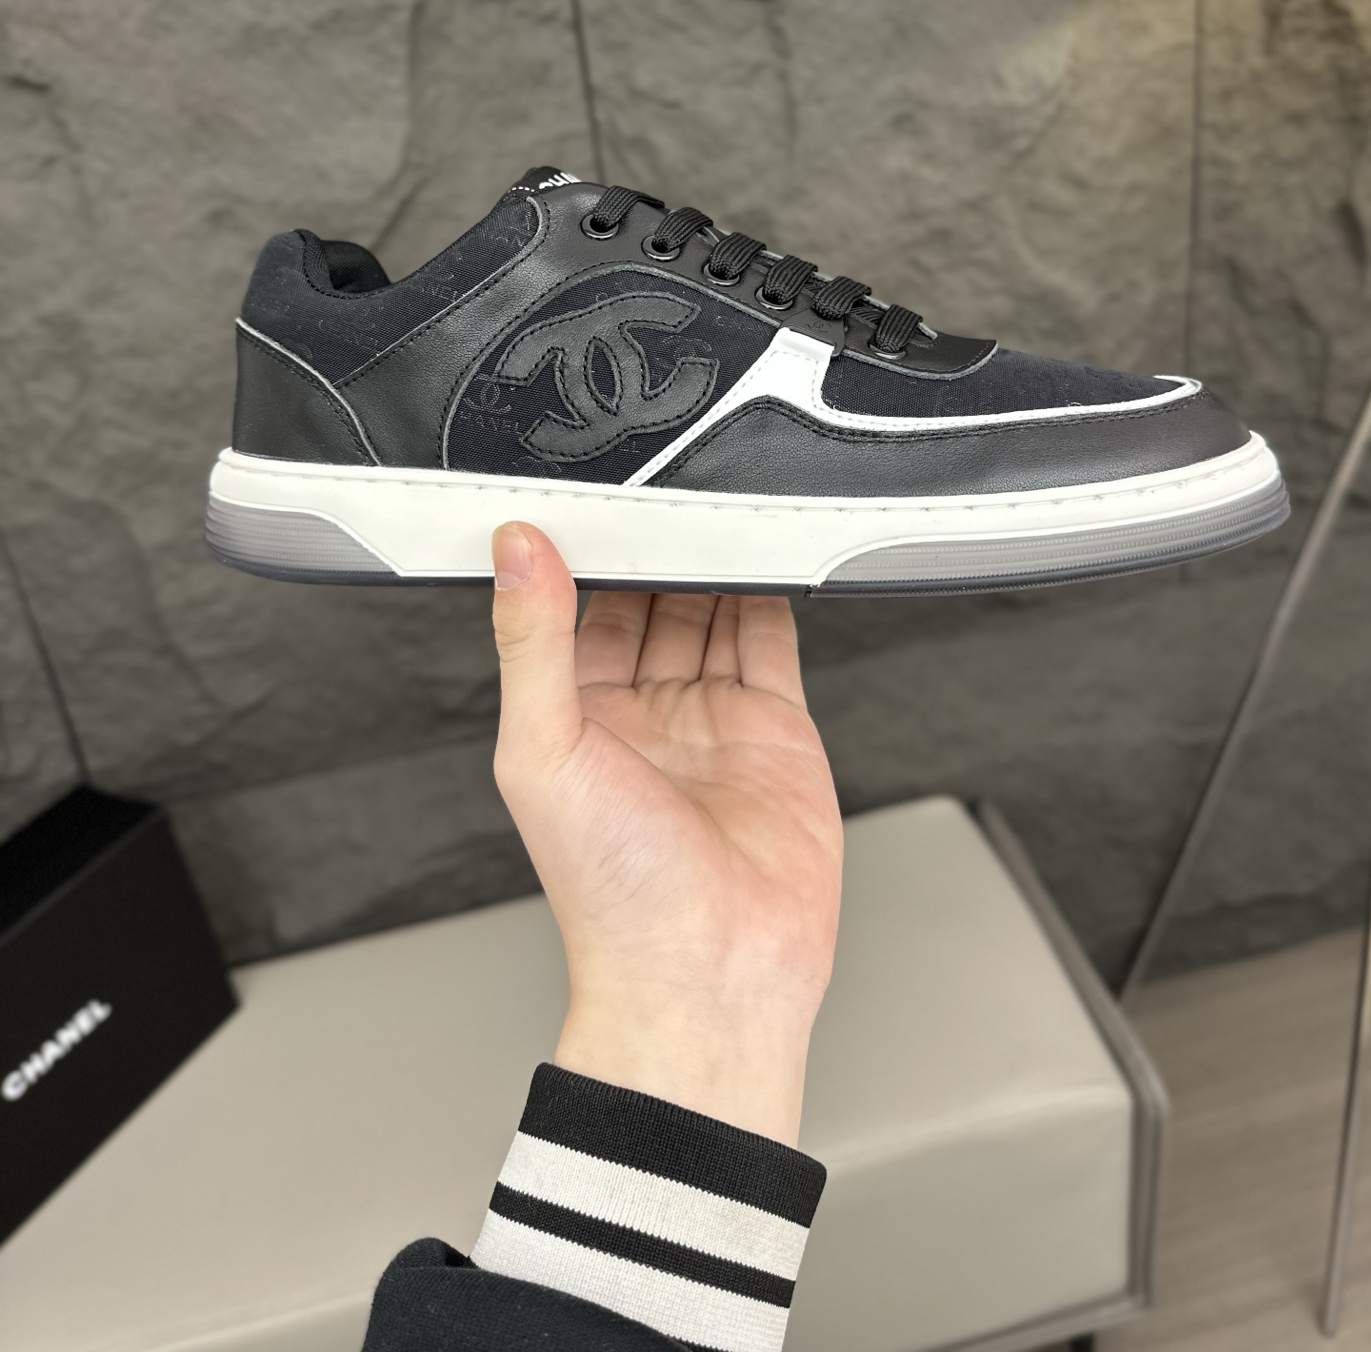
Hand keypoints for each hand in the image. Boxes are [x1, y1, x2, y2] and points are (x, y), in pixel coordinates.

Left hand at [489, 522, 842, 1145]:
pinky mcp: (774, 726)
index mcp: (571, 717)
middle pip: (649, 599)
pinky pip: (771, 639)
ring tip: (715, 493)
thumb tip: (516, 549)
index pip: (573, 607)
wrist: (712, 976)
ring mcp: (709, 717)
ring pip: (710, 609)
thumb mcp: (544, 751)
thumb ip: (533, 641)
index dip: (581, 550)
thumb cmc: (614, 897)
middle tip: (663, 474)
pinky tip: (766, 547)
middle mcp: (639, 713)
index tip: (586, 488)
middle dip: (655, 543)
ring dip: (712, 556)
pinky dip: (771, 590)